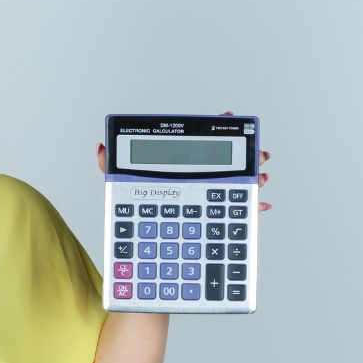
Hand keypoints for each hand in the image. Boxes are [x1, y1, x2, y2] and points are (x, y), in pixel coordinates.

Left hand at [95, 110, 272, 212]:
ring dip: (252, 180)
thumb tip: (101, 148)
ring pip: (236, 186)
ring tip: (260, 178)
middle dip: (246, 154)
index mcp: (177, 167)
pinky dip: (252, 210)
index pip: (198, 139)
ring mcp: (207, 199)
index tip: (229, 116)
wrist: (140, 246)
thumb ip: (109, 167)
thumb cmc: (132, 215)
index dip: (215, 125)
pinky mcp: (215, 221)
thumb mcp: (119, 189)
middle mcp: (197, 180)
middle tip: (258, 153)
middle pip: (226, 162)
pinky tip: (261, 207)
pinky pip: (237, 214)